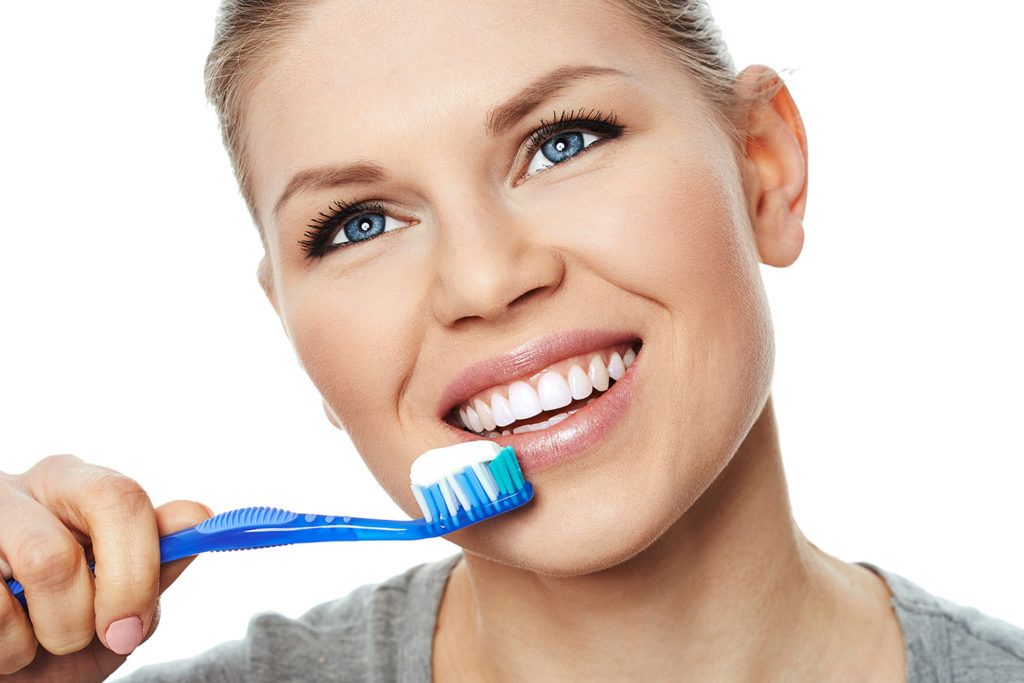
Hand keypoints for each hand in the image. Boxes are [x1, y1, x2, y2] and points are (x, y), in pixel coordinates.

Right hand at [0, 455, 210, 680]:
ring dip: (50, 633)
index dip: (135, 568)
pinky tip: (6, 638)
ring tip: (41, 637)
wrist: (8, 662)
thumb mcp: (120, 598)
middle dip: (89, 609)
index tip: (132, 628)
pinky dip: (7, 649)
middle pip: (64, 548)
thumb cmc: (64, 621)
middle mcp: (20, 492)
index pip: (120, 498)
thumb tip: (197, 517)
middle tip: (101, 638)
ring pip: (34, 570)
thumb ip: (156, 562)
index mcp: (74, 486)